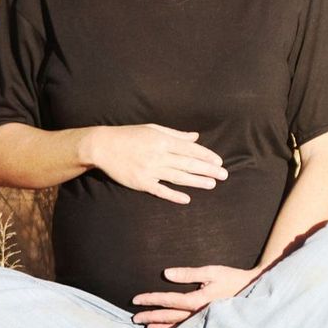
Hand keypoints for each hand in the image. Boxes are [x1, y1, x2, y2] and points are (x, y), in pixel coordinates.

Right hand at [85, 123, 227, 203]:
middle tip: (224, 175)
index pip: (190, 149)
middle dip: (208, 170)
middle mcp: (158, 155)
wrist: (103, 146)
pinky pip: (160, 190)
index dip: (206, 156)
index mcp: (162, 140)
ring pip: (178, 177)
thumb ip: (176, 134)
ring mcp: (150, 170)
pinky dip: (173, 195)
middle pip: (188, 164)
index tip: (218, 162)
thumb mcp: (153, 129)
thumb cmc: (130, 135)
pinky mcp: (140, 182)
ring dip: (197, 182)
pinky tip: (187, 199)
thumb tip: (195, 137)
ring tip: (212, 185)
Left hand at [131, 266, 260, 327]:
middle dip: (150, 316)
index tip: (136, 299)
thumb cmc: (232, 278)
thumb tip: (167, 273)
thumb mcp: (212, 271)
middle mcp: (197, 313)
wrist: (252, 290)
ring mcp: (202, 319)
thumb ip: (189, 273)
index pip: (168, 300)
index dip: (150, 300)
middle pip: (168, 317)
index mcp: (196, 300)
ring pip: (177, 326)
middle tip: (135, 317)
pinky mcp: (208, 321)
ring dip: (160, 327)